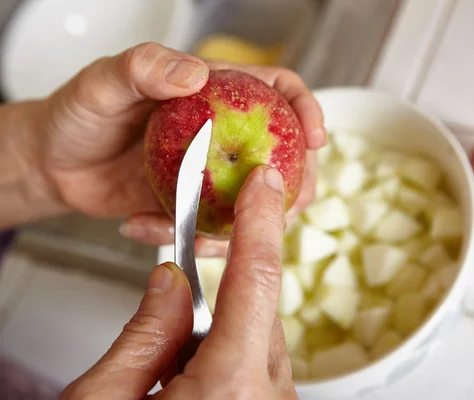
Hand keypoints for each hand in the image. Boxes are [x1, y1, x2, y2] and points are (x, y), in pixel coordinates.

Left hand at [29, 42, 324, 255]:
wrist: (55, 163)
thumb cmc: (80, 113)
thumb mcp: (104, 83)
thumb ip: (144, 69)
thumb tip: (196, 74)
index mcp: (216, 94)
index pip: (279, 91)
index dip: (307, 111)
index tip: (316, 139)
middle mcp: (225, 134)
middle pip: (284, 154)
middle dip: (293, 185)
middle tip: (279, 208)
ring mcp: (213, 174)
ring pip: (256, 201)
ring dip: (241, 226)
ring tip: (194, 233)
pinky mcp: (196, 207)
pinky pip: (213, 229)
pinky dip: (187, 238)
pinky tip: (143, 226)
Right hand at [61, 166, 297, 398]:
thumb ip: (141, 334)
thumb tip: (170, 280)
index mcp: (230, 387)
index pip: (255, 278)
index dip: (259, 220)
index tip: (264, 181)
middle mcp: (267, 397)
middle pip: (252, 309)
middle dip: (207, 304)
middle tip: (163, 324)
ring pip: (254, 337)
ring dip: (212, 337)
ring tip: (164, 376)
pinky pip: (256, 365)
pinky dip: (222, 359)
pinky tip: (185, 386)